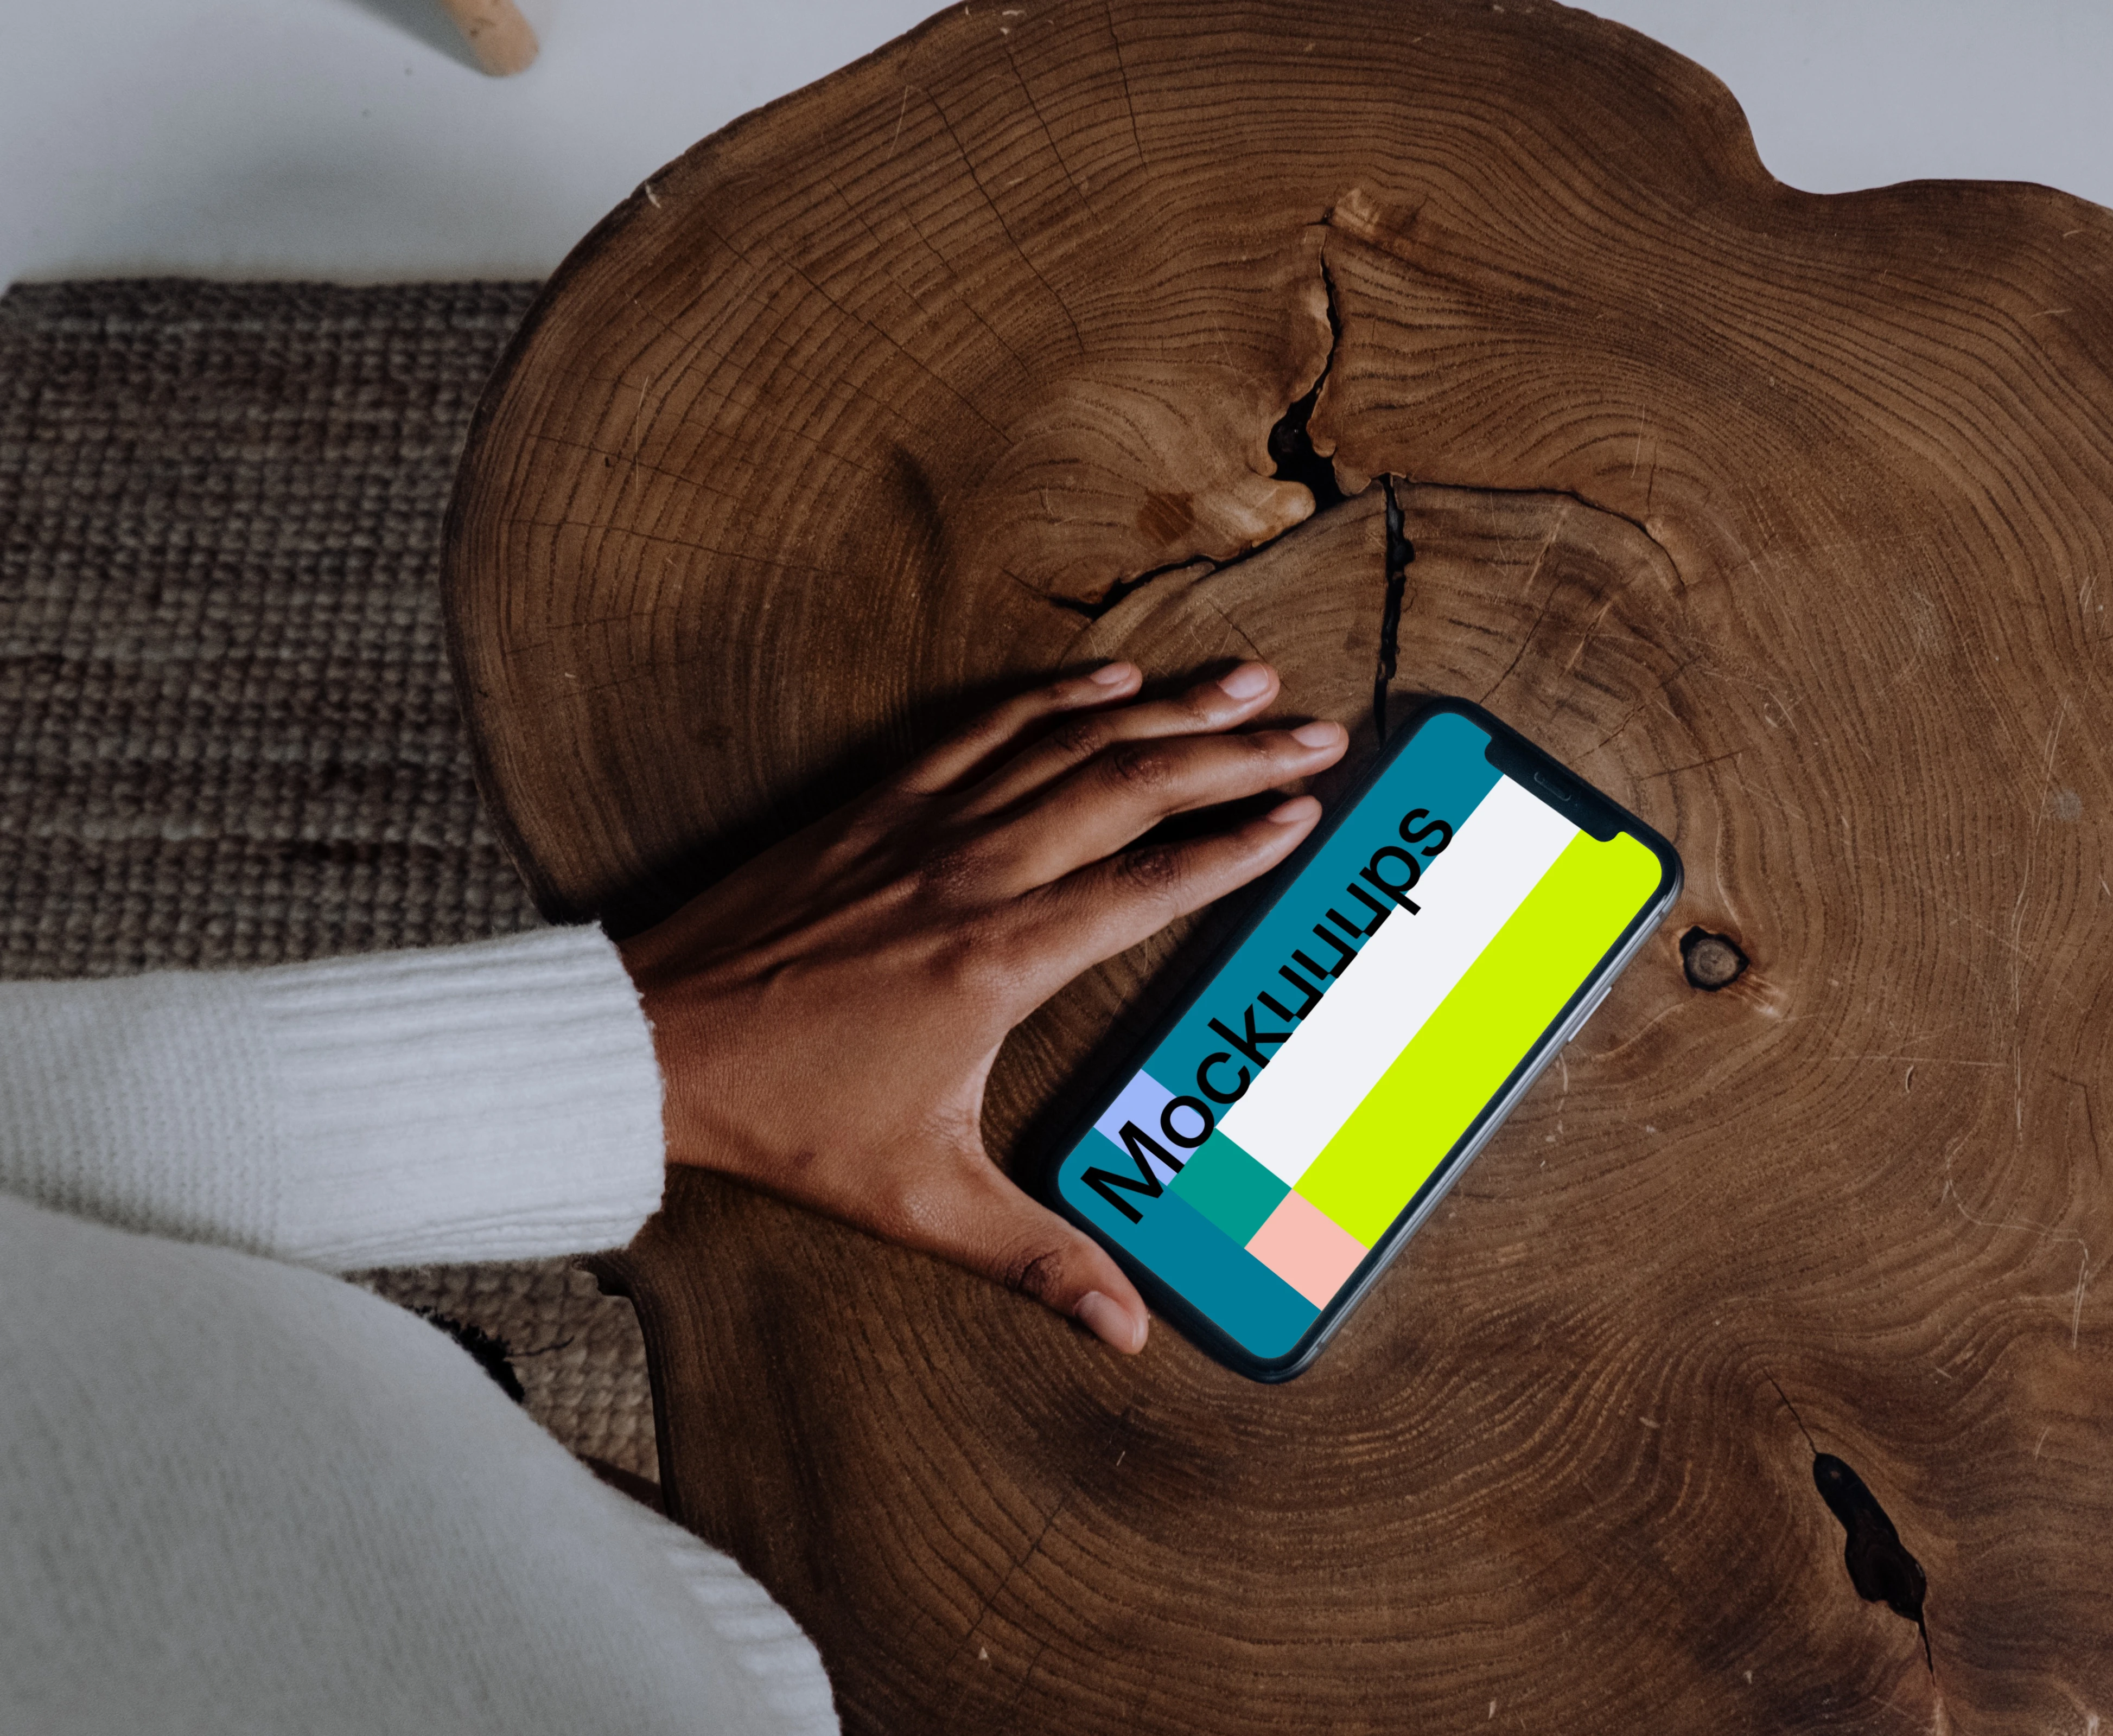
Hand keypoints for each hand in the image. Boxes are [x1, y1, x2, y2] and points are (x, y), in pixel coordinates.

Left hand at [617, 661, 1347, 1353]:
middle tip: (1317, 735)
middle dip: (1236, 757)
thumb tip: (1127, 1332)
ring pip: (1070, 742)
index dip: (1236, 848)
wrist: (650, 1044)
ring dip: (1168, 708)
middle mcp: (973, 876)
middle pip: (1131, 789)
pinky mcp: (877, 804)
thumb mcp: (918, 1201)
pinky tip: (1114, 679)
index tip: (1306, 817)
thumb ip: (1035, 1257)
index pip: (1148, 885)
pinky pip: (986, 728)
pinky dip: (1058, 696)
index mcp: (998, 962)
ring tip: (1248, 682)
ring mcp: (924, 827)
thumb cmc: (784, 1120)